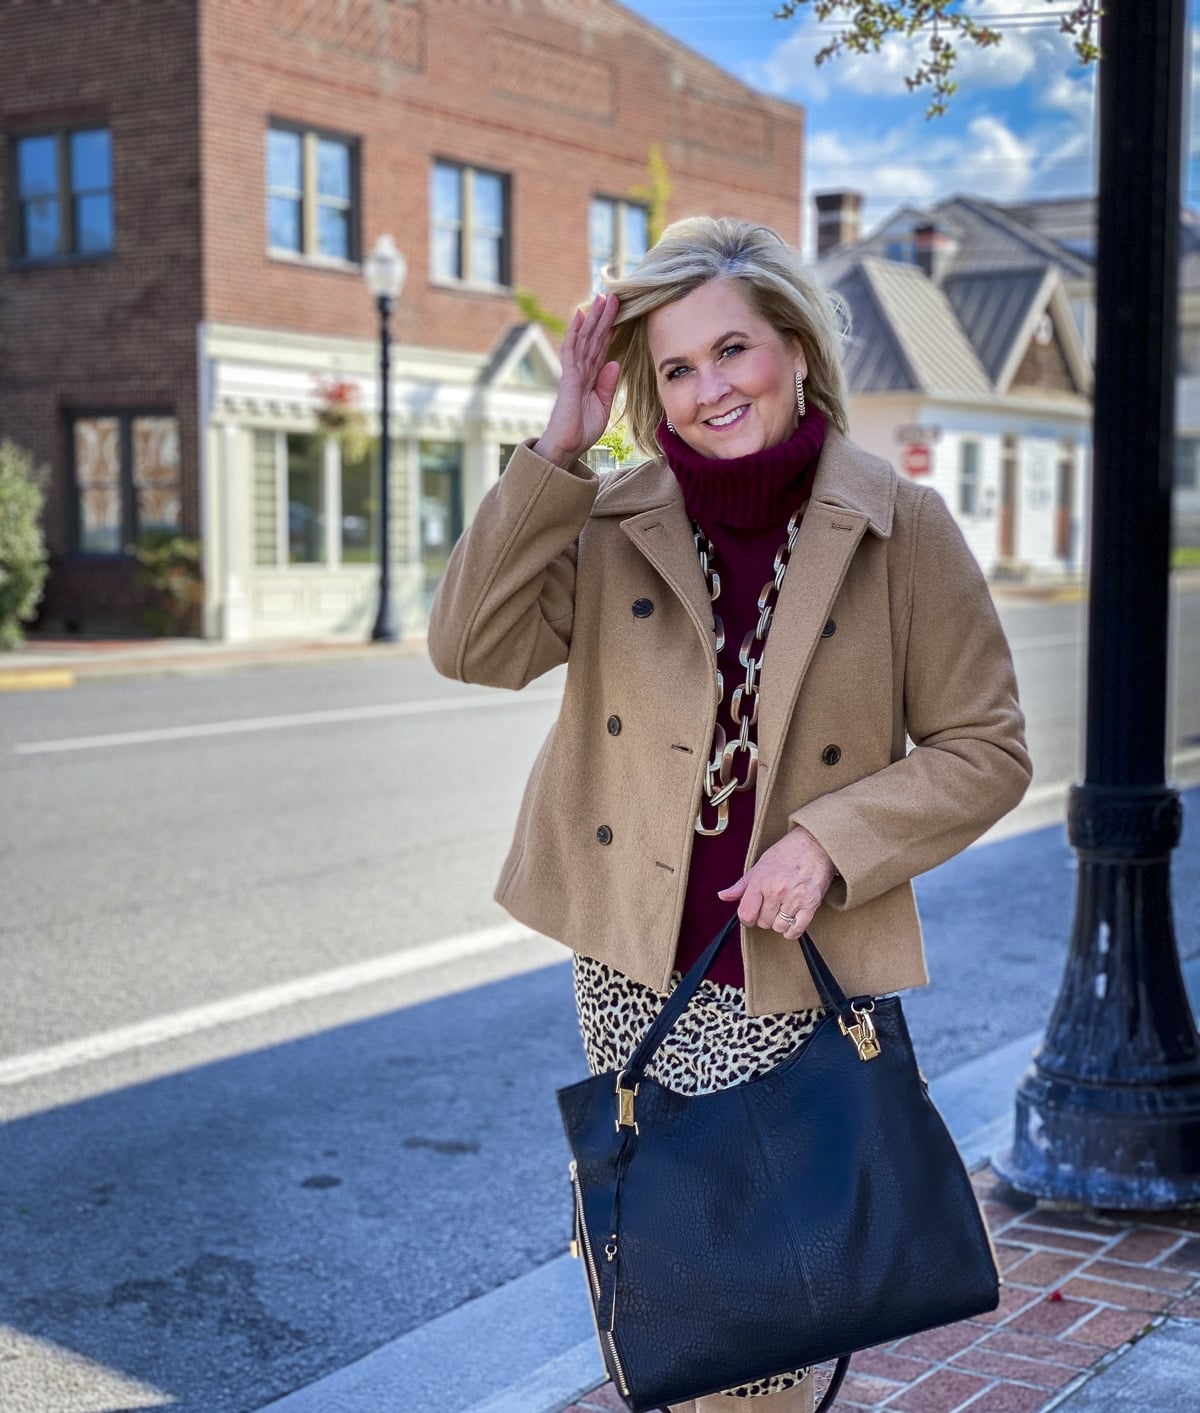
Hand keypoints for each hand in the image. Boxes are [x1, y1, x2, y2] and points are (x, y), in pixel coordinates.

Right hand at [532, 293, 620, 467]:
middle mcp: (581, 371)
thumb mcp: (602, 407)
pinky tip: (580, 315)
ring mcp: (573, 373)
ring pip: (584, 339)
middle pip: (593, 338)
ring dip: (593, 318)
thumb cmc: (581, 431)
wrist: (566, 447)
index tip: (618, 312)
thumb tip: (614, 362)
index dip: (609, 329)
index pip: (601, 348)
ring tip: (601, 297)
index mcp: (591, 378)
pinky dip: (576, 332)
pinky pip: (571, 350)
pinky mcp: (568, 378)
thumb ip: (608, 385)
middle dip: (603, 317)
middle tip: (612, 294)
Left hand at [718, 826, 836, 940]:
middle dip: (764, 918)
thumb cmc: (787, 852)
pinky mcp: (811, 904)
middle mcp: (776, 890)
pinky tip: (791, 921)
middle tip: (770, 907)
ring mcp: (794, 898)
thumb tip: (723, 896)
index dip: (746, 918)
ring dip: (779, 923)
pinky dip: (792, 930)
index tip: (751, 915)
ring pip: (779, 927)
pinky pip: (796, 929)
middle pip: (763, 922)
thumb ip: (741, 885)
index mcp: (761, 880)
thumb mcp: (760, 865)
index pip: (746, 913)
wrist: (815, 844)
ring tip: (782, 910)